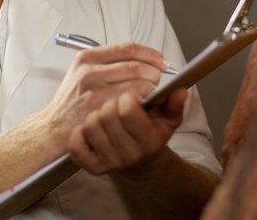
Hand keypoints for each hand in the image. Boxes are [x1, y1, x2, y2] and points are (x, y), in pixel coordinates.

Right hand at [41, 43, 167, 149]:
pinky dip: (142, 102)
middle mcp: (88, 71)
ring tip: (151, 93)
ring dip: (150, 88)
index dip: (150, 54)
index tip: (161, 61)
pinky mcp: (98, 110)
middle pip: (135, 66)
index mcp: (87, 57)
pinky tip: (141, 106)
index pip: (128, 48)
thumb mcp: (83, 73)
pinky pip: (130, 102)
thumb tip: (144, 59)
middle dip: (153, 72)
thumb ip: (109, 63)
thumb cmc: (73, 101)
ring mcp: (93, 91)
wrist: (53, 128)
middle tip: (158, 79)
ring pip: (137, 84)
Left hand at [67, 87, 186, 174]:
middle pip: (107, 116)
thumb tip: (181, 90)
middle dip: (110, 103)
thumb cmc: (152, 135)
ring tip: (104, 115)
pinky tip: (88, 128)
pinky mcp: (93, 167)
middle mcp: (129, 155)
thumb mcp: (168, 120)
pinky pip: (76, 146)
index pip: (128, 110)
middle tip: (115, 103)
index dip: (127, 97)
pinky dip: (78, 134)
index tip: (129, 95)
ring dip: (95, 115)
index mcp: (149, 141)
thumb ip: (174, 104)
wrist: (141, 163)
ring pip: (90, 126)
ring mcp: (110, 163)